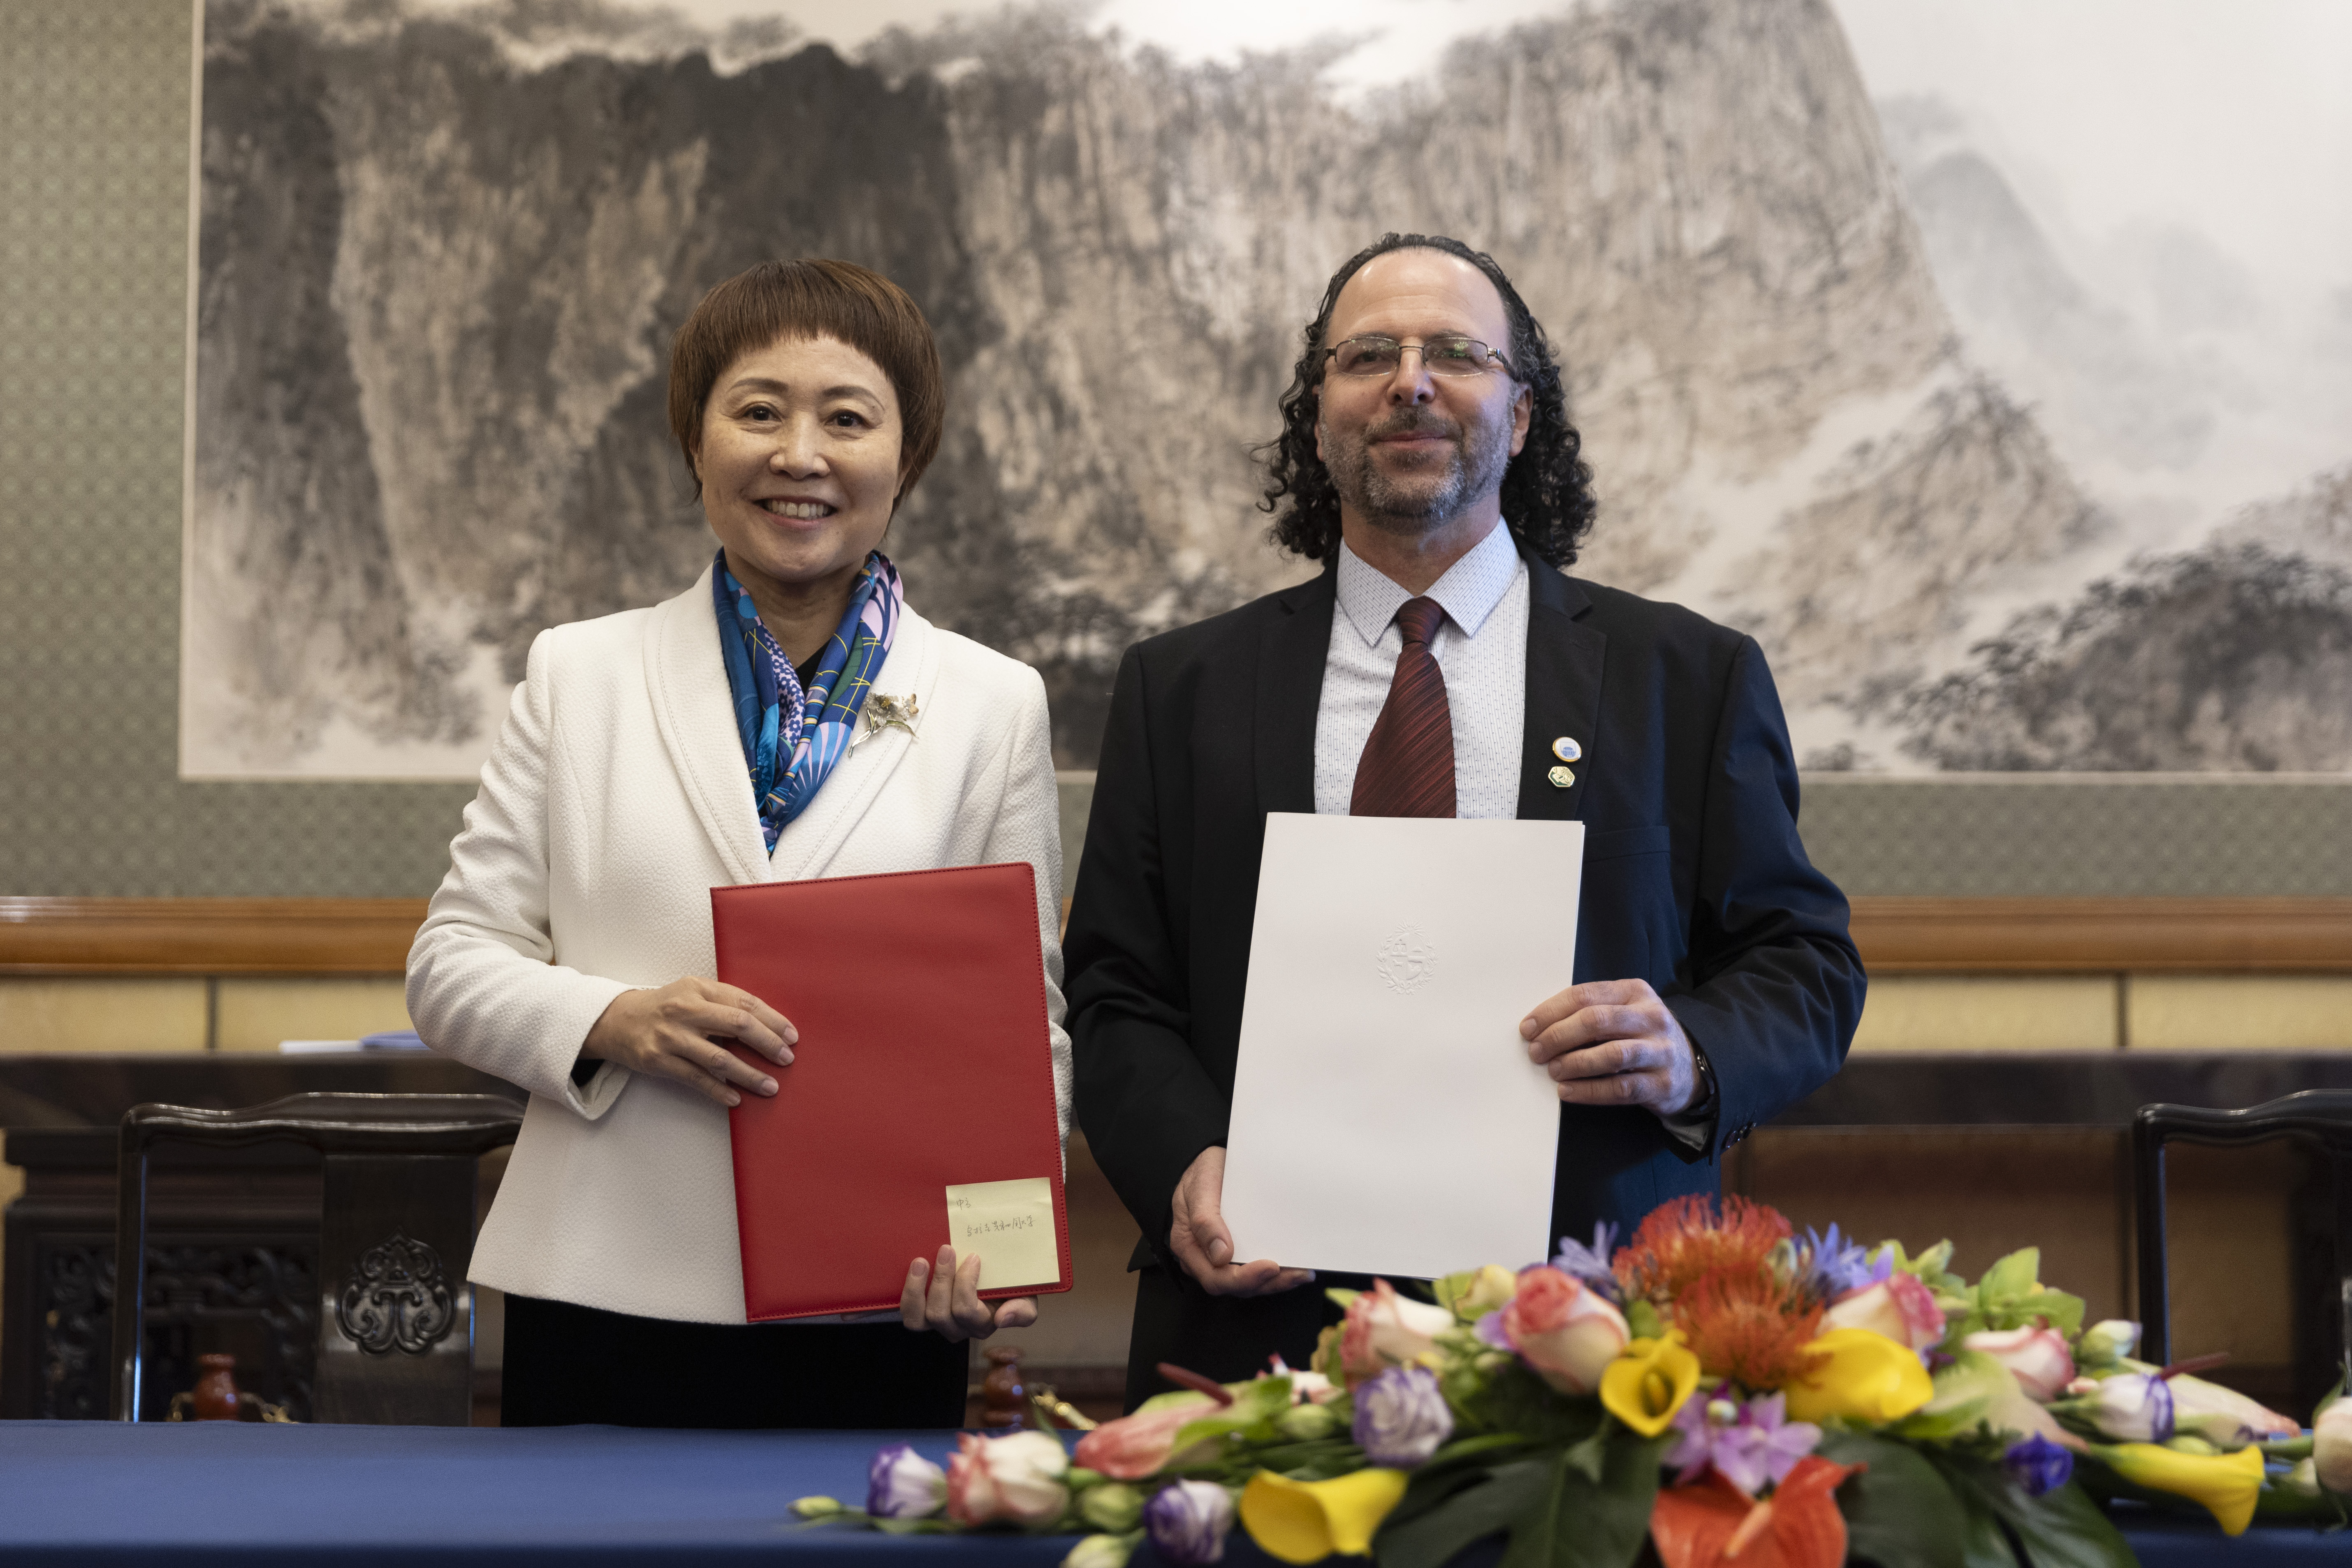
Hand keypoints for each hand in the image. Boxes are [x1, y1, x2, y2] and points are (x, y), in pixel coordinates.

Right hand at [579, 978, 795, 1107]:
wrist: (617, 1020)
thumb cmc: (665, 1007)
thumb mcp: (693, 993)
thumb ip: (724, 1003)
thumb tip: (767, 1025)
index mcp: (699, 988)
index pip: (744, 1002)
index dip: (772, 1020)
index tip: (791, 1036)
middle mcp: (686, 1009)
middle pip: (738, 1025)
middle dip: (767, 1044)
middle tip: (786, 1059)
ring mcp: (671, 1036)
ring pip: (719, 1058)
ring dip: (749, 1075)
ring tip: (770, 1086)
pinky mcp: (658, 1060)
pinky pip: (696, 1079)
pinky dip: (719, 1091)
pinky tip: (735, 1099)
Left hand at [899, 1246, 1036, 1341]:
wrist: (995, 1274)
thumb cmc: (1010, 1284)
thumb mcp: (1027, 1296)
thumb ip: (1023, 1311)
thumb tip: (1003, 1318)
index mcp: (983, 1324)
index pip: (967, 1311)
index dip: (965, 1284)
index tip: (973, 1256)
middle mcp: (959, 1329)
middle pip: (940, 1314)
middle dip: (942, 1279)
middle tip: (946, 1250)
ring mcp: (939, 1324)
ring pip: (918, 1320)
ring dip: (917, 1289)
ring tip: (921, 1262)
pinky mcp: (922, 1315)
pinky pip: (910, 1314)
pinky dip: (909, 1293)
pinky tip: (916, 1269)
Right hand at [1168, 1146, 1315, 1296]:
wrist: (1208, 1161)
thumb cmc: (1200, 1173)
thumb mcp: (1199, 1189)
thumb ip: (1205, 1221)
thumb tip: (1221, 1256)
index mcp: (1189, 1247)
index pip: (1215, 1278)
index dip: (1244, 1279)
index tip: (1271, 1267)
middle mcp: (1204, 1258)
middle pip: (1235, 1286)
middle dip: (1268, 1283)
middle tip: (1298, 1274)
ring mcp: (1220, 1257)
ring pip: (1248, 1282)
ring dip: (1276, 1281)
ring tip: (1303, 1273)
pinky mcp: (1237, 1251)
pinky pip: (1254, 1268)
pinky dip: (1275, 1272)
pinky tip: (1294, 1266)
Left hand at [1520, 979, 1698, 1113]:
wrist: (1691, 1068)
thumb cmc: (1641, 1036)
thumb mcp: (1623, 1012)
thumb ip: (1589, 1012)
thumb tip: (1539, 1027)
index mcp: (1635, 992)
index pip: (1585, 995)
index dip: (1551, 1011)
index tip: (1527, 1028)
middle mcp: (1651, 1018)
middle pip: (1596, 1021)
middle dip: (1559, 1036)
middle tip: (1536, 1051)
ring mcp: (1660, 1051)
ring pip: (1611, 1054)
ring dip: (1574, 1063)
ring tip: (1552, 1070)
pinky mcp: (1662, 1084)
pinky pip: (1620, 1088)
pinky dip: (1589, 1091)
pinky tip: (1567, 1091)